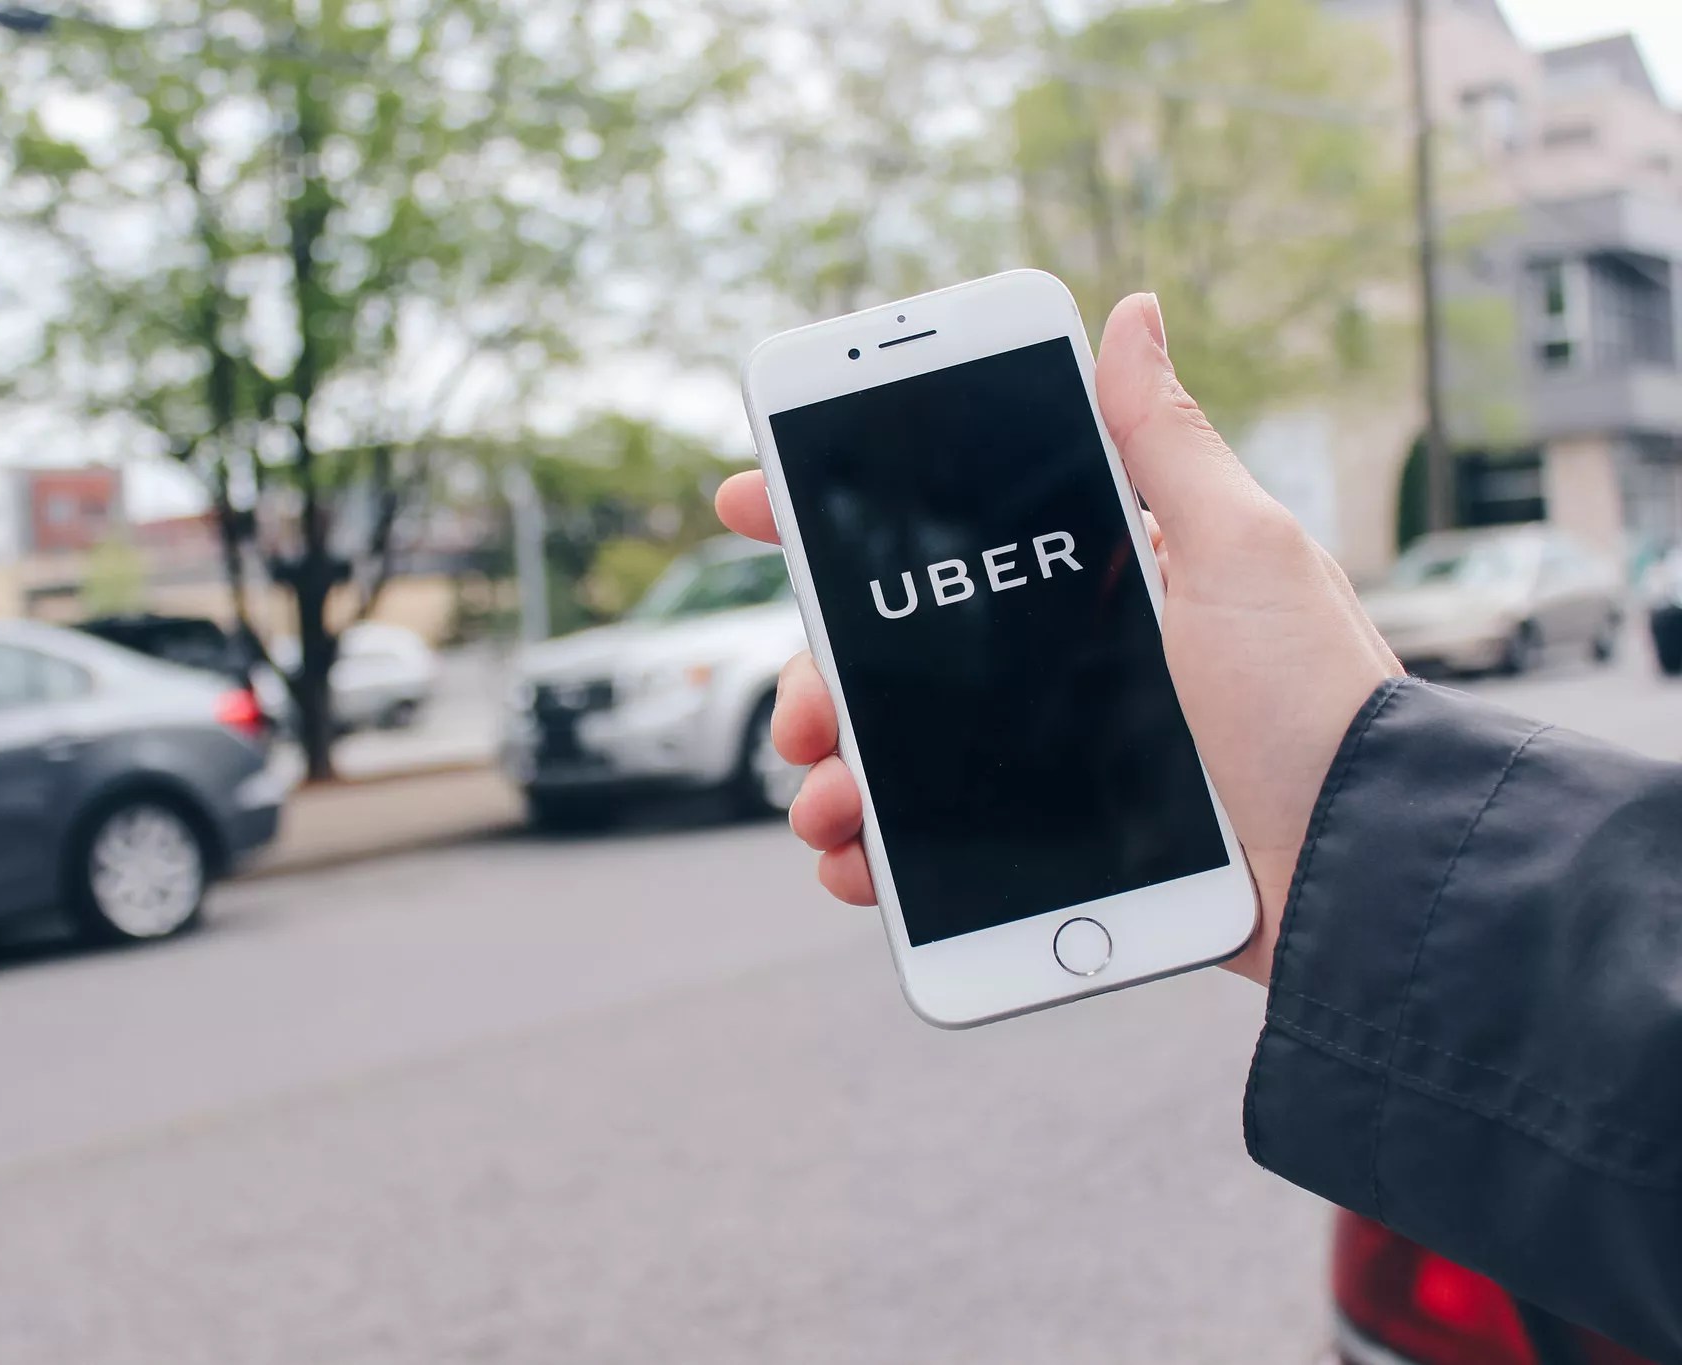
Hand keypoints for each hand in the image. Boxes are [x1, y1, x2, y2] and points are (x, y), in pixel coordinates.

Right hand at [715, 293, 1399, 985]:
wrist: (1358, 872)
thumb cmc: (1313, 701)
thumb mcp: (1244, 552)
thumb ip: (1166, 443)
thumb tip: (1133, 312)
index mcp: (1099, 582)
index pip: (950, 534)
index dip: (843, 512)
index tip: (754, 503)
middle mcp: (1064, 669)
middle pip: (900, 654)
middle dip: (823, 676)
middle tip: (803, 711)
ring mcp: (1053, 763)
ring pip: (900, 754)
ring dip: (837, 774)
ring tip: (824, 804)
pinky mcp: (1053, 851)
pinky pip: (937, 848)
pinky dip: (876, 854)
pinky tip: (854, 863)